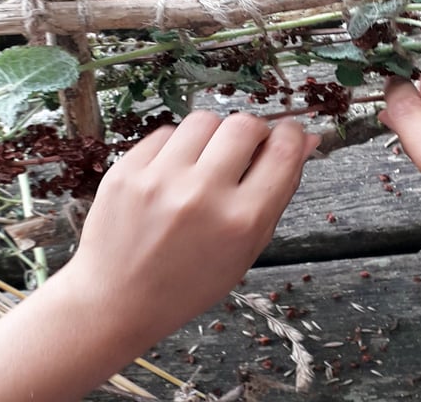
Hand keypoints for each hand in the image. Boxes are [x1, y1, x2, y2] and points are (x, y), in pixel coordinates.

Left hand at [63, 111, 318, 346]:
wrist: (116, 301)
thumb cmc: (190, 281)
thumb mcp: (247, 249)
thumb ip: (279, 192)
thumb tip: (305, 140)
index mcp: (241, 222)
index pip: (284, 150)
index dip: (292, 134)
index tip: (287, 135)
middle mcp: (202, 196)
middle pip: (245, 124)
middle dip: (252, 133)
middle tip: (243, 152)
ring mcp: (160, 180)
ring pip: (205, 120)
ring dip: (213, 136)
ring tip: (203, 164)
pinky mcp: (127, 170)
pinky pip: (167, 132)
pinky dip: (176, 147)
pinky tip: (172, 175)